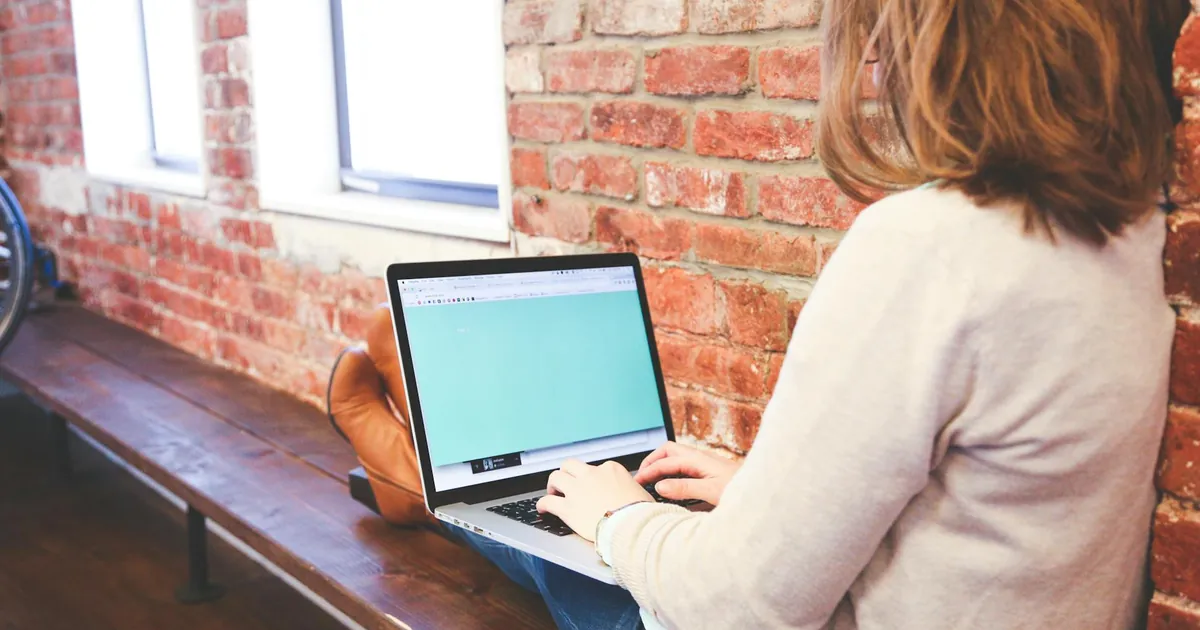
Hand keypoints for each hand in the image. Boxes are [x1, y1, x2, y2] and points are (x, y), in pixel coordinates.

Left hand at [536, 459, 653, 541]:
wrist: (633, 527)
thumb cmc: (641, 514)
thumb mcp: (640, 493)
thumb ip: (630, 489)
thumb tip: (632, 494)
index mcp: (611, 469)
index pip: (596, 468)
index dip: (591, 478)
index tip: (590, 486)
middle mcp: (592, 475)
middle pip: (570, 465)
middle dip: (566, 473)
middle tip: (565, 483)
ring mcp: (578, 490)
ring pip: (555, 477)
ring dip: (552, 485)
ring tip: (552, 493)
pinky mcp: (568, 508)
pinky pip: (548, 501)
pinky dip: (542, 504)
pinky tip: (542, 509)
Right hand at [633, 442, 740, 505]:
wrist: (763, 489)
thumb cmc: (741, 489)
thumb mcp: (711, 491)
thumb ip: (684, 488)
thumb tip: (660, 486)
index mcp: (698, 459)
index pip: (665, 461)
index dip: (649, 471)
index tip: (638, 482)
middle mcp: (701, 457)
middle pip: (669, 450)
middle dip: (653, 460)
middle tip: (642, 475)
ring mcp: (706, 463)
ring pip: (678, 456)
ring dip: (663, 463)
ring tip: (653, 477)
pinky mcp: (711, 470)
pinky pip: (686, 464)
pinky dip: (673, 470)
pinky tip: (674, 482)